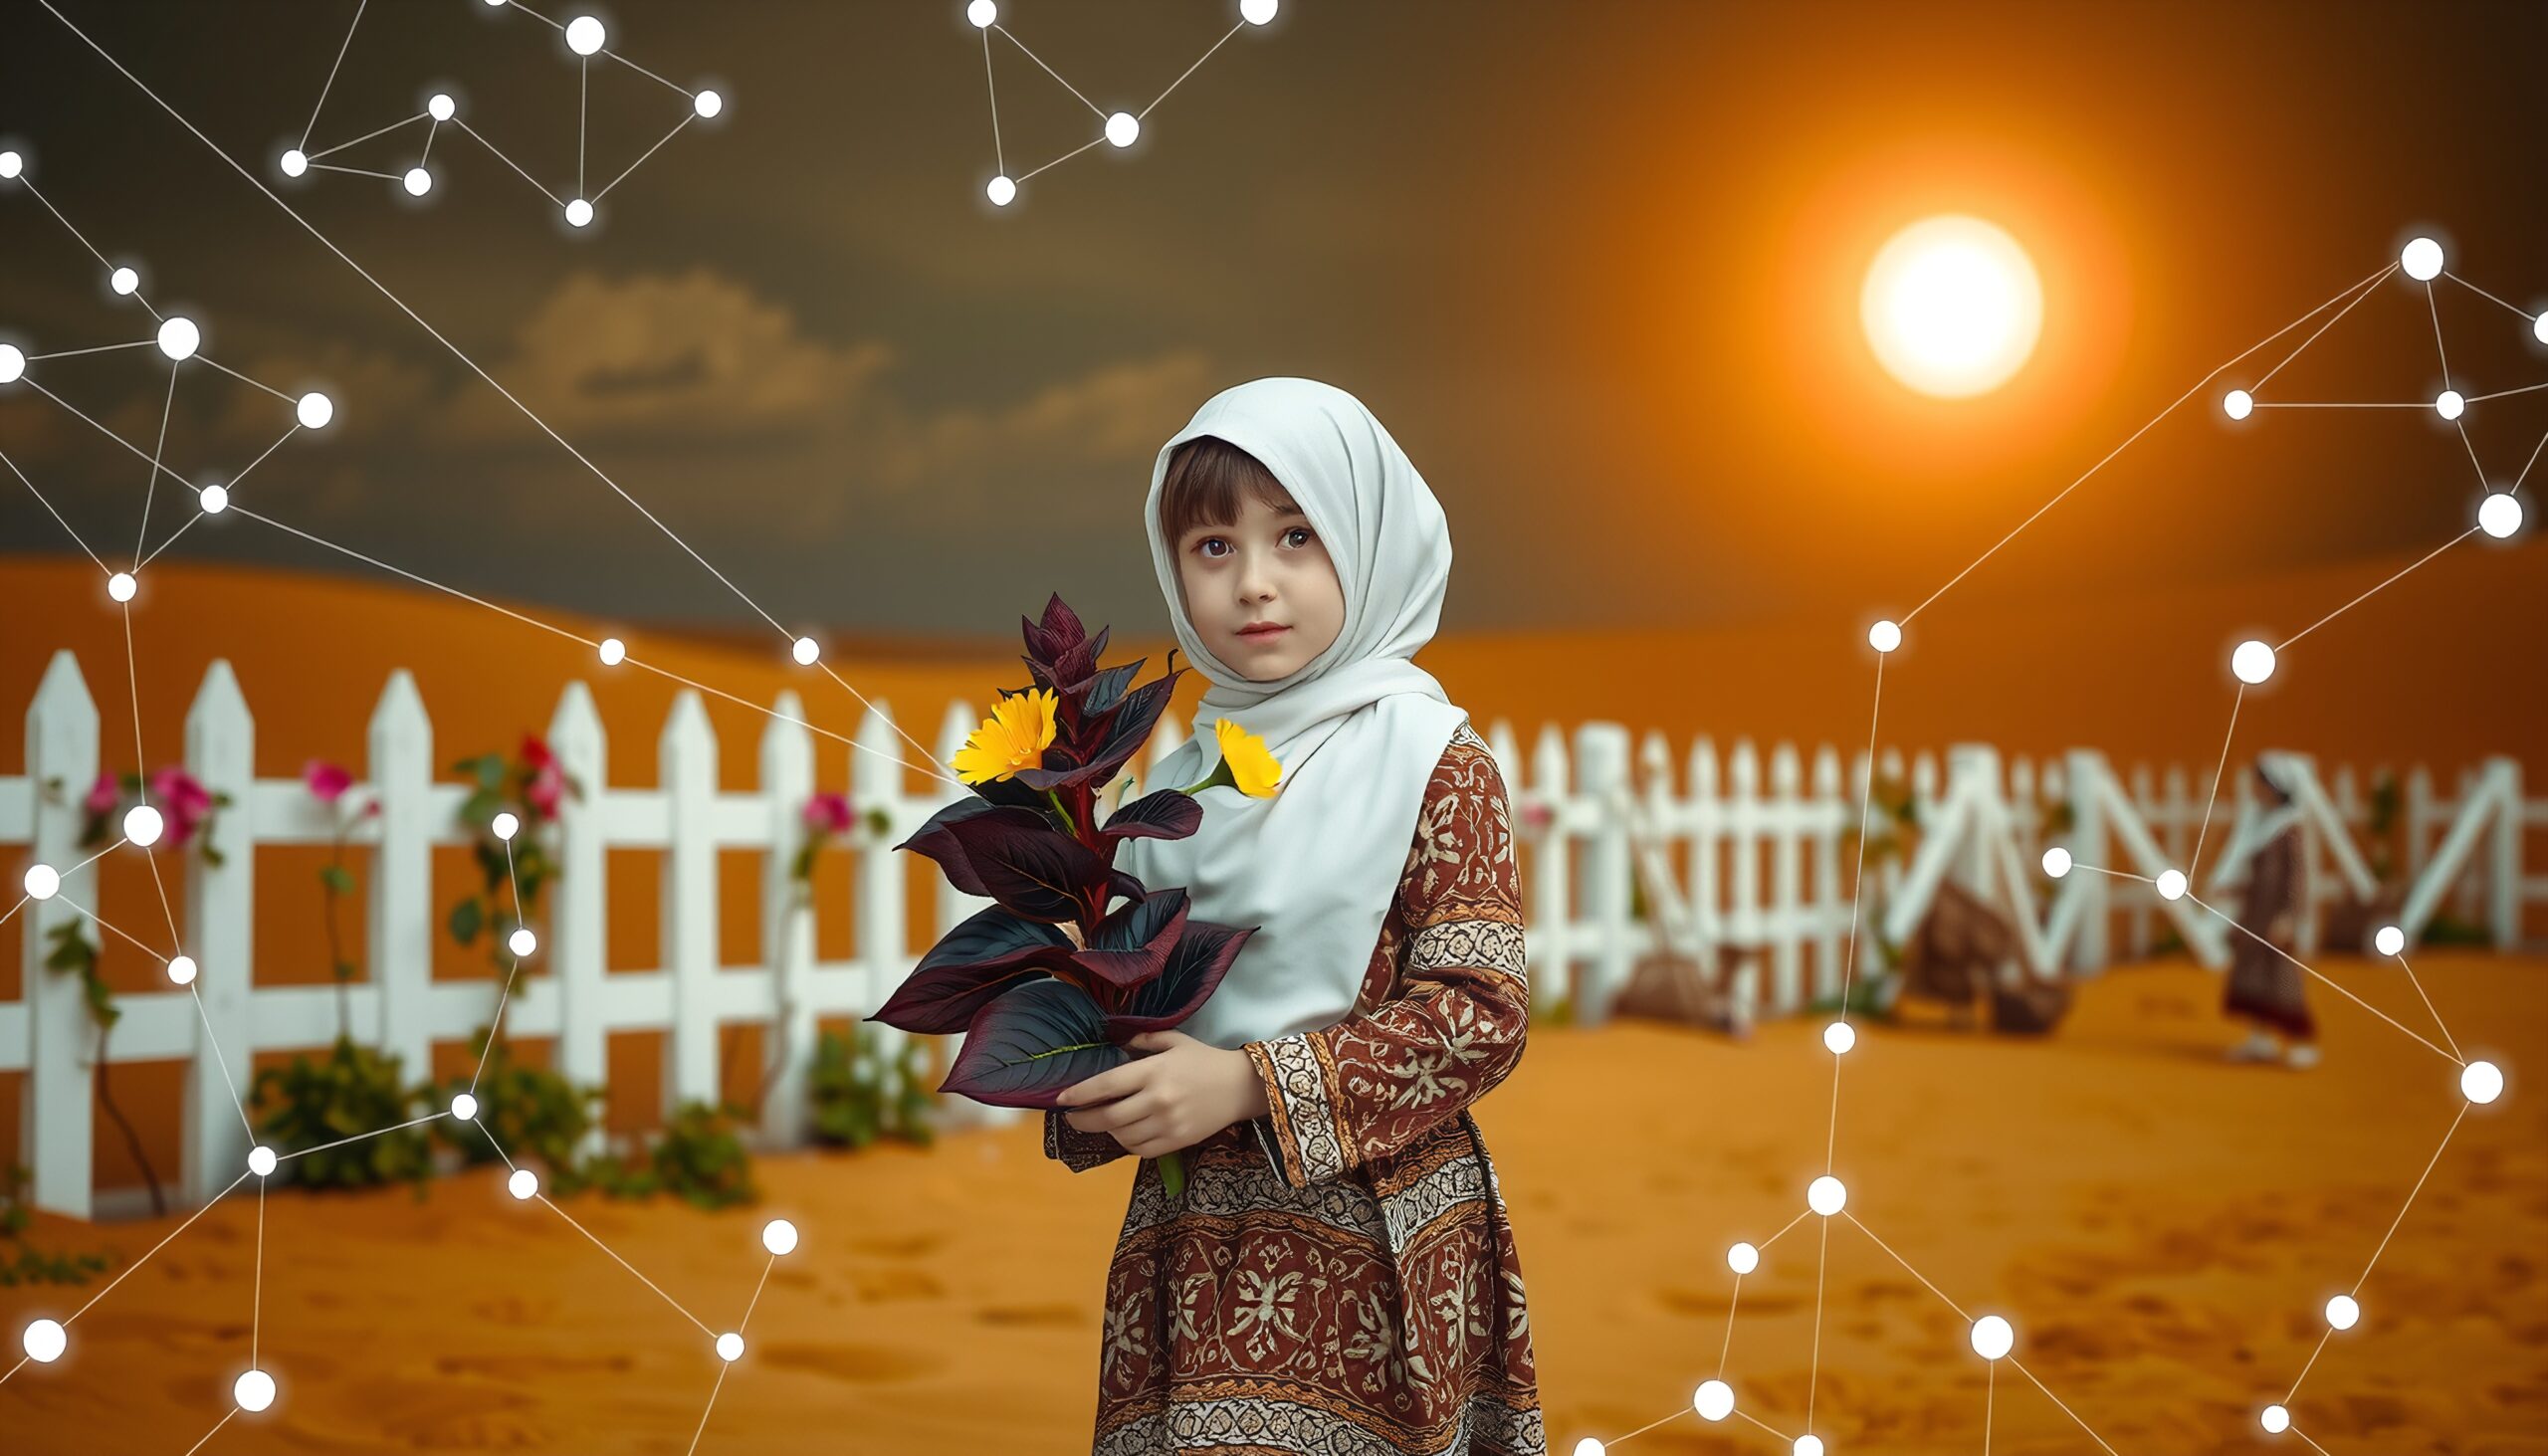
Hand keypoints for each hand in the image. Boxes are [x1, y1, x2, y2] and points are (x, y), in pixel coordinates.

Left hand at [1055, 1030, 1270, 1158]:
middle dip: (1082, 1120)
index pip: (1106, 1085)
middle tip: (1072, 1117)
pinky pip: (1141, 1150)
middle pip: (1107, 1117)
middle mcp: (1157, 1099)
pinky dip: (1127, 1144)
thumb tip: (1116, 1042)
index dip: (1079, 1094)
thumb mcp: (1175, 1040)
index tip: (1061, 1100)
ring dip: (1106, 1131)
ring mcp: (1167, 1124)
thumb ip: (1143, 1039)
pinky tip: (1125, 1134)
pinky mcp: (1177, 1141)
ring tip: (1103, 1122)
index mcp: (1153, 1071)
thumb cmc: (1204, 1060)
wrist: (1240, 1087)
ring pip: (1122, 1136)